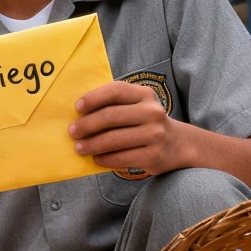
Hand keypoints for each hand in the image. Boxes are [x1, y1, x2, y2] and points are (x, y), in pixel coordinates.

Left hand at [69, 81, 186, 175]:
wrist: (178, 144)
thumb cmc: (146, 123)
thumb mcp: (137, 107)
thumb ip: (115, 105)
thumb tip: (79, 114)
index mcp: (145, 95)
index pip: (115, 91)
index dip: (94, 98)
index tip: (77, 108)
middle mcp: (152, 112)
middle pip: (111, 117)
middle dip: (87, 125)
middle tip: (72, 132)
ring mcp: (155, 134)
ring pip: (114, 140)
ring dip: (91, 145)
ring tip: (79, 148)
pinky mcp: (153, 155)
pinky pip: (121, 158)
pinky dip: (104, 159)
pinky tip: (96, 159)